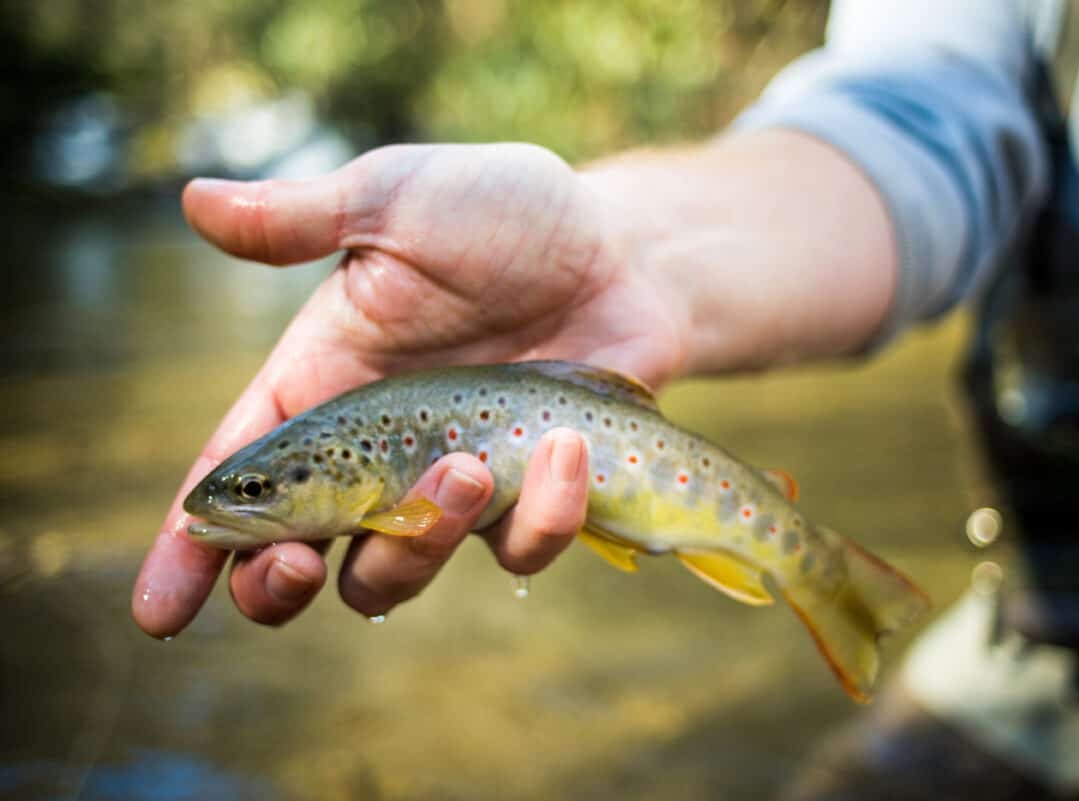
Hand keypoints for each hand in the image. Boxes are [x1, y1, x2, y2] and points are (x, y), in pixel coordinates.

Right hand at [132, 143, 687, 636]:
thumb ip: (303, 219)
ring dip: (418, 543)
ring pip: (395, 574)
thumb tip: (192, 201)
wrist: (623, 250)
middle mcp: (374, 452)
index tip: (158, 613)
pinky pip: (517, 550)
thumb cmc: (505, 214)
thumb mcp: (397, 200)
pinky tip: (569, 447)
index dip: (191, 546)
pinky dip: (540, 516)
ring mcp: (450, 485)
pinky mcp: (527, 500)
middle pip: (297, 559)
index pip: (235, 473)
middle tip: (301, 564)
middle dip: (279, 584)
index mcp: (323, 385)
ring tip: (469, 464)